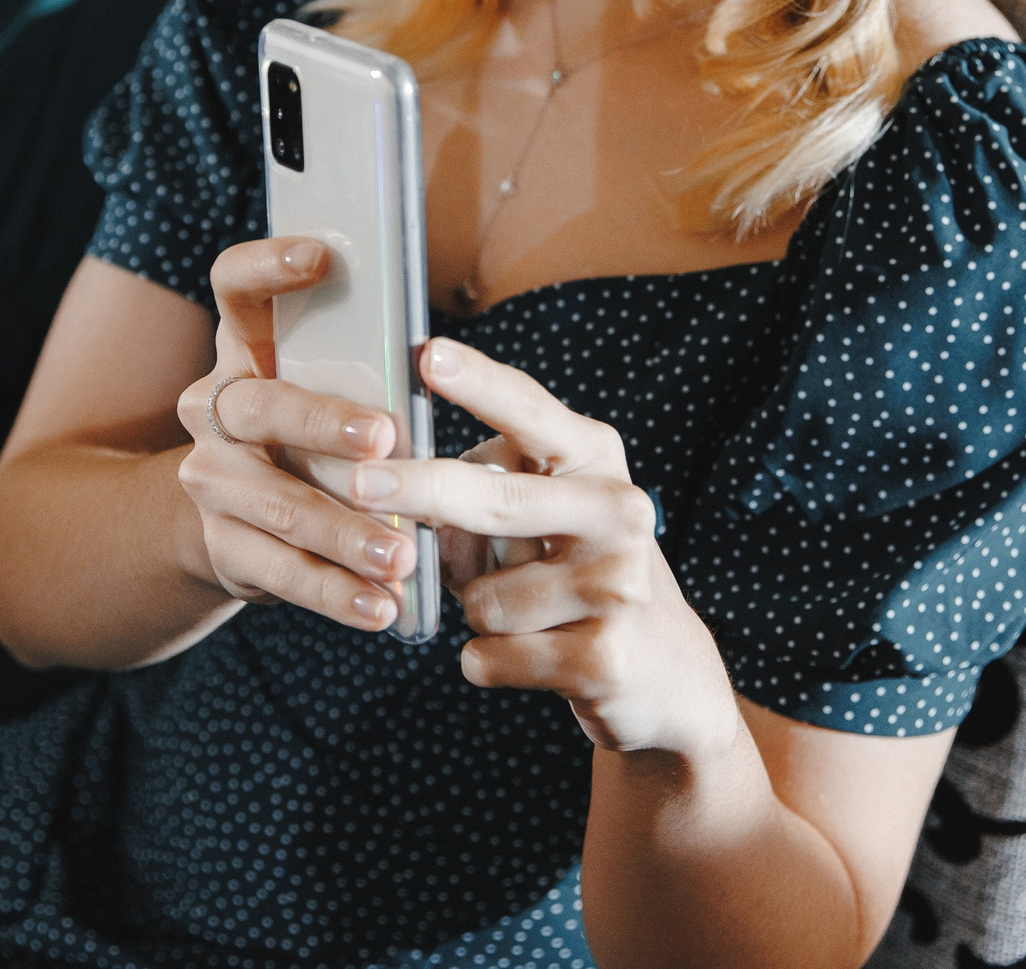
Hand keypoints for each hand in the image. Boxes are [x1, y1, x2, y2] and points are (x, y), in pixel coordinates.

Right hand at [172, 237, 422, 633]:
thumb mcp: (319, 387)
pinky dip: (336, 593)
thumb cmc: (307, 435)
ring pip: (278, 503)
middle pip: (260, 405)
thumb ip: (359, 370)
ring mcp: (211, 482)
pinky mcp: (224, 547)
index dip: (267, 266)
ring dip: (344, 531)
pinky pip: (281, 572)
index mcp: (242, 351)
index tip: (322, 254)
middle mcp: (213, 409)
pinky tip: (382, 607)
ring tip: (400, 556)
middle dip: (321, 420)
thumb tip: (437, 361)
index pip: (233, 288)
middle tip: (383, 438)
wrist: (226, 521)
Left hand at [379, 337, 741, 756]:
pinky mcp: (604, 658)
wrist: (668, 671)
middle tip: (357, 483)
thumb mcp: (549, 513)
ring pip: (485, 598)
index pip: (529, 410)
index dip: (477, 382)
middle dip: (420, 490)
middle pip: (495, 498)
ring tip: (524, 614)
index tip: (428, 354)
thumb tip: (394, 484)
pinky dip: (488, 661)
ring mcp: (617, 586)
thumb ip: (486, 488)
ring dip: (478, 612)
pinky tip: (527, 656)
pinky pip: (494, 655)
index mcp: (595, 459)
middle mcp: (617, 511)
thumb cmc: (579, 572)